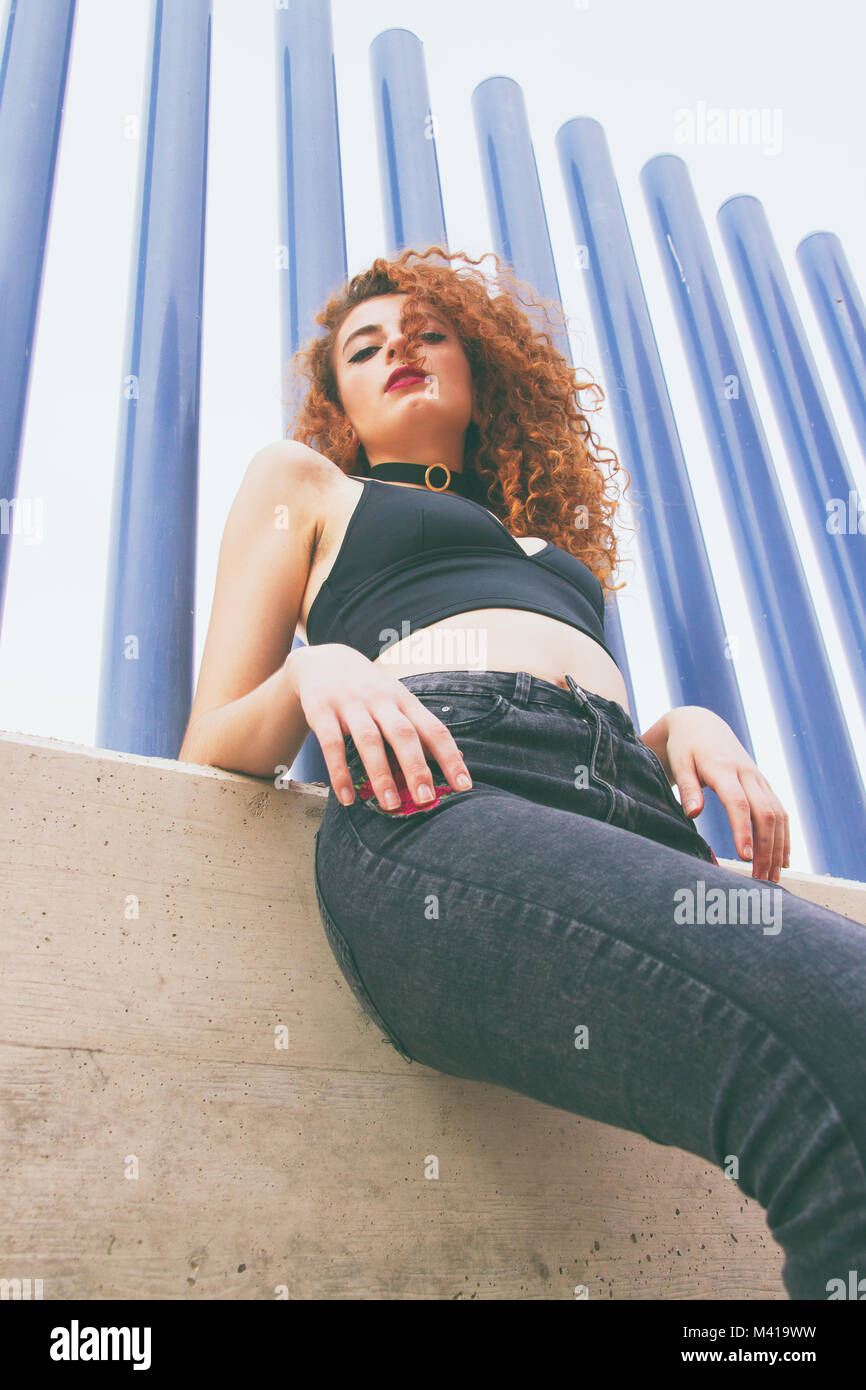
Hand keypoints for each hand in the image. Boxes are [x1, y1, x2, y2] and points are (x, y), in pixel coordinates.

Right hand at [284, 644, 473, 810]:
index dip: (450, 758)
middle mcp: (381, 700)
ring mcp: (351, 704)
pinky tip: (347, 798)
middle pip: (403, 734)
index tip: (464, 787)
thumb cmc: (370, 690)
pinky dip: (340, 773)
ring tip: (390, 805)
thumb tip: (460, 759)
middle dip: (417, 768)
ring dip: (381, 774)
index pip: (434, 729)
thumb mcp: (398, 701)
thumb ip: (422, 729)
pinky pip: (332, 744)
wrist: (324, 660)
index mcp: (405, 700)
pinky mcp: (322, 710)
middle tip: (426, 800)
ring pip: (369, 740)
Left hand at [663, 706, 789, 881]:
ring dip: (778, 848)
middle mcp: (748, 774)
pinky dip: (784, 837)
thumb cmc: (686, 747)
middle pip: (766, 814)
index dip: (743, 831)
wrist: (702, 724)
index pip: (738, 803)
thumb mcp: (680, 763)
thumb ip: (688, 789)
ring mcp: (759, 779)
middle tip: (759, 880)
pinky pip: (780, 812)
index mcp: (724, 769)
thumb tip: (693, 814)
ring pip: (778, 815)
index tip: (744, 857)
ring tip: (771, 879)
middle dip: (766, 848)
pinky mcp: (764, 785)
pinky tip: (782, 861)